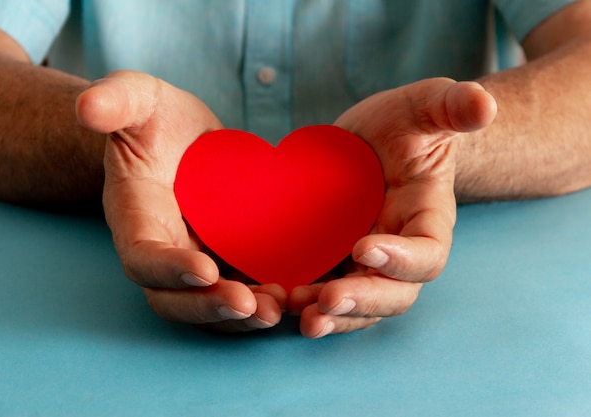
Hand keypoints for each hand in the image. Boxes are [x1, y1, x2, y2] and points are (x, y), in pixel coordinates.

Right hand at [76, 70, 286, 331]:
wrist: (179, 136)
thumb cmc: (154, 118)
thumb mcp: (137, 97)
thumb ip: (115, 98)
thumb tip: (87, 106)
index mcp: (134, 216)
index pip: (141, 256)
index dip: (168, 269)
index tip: (206, 269)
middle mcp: (161, 248)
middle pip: (172, 298)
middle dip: (209, 308)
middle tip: (250, 306)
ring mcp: (193, 258)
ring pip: (207, 305)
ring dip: (240, 317)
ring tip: (277, 309)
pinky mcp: (225, 258)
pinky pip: (238, 291)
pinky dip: (261, 301)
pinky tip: (293, 296)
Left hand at [289, 78, 496, 336]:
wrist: (379, 141)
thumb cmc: (408, 125)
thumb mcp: (426, 106)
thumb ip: (452, 106)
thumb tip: (483, 104)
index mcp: (428, 219)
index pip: (428, 253)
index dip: (402, 260)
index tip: (363, 247)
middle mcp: (400, 252)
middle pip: (394, 295)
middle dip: (363, 302)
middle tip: (328, 301)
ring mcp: (366, 264)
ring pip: (358, 306)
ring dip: (330, 315)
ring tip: (293, 309)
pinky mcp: (335, 262)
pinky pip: (324, 294)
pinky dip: (303, 302)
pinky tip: (273, 299)